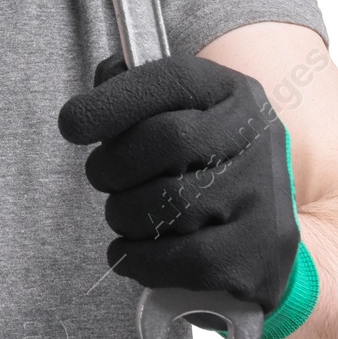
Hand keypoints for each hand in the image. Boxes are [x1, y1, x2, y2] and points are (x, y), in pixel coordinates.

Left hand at [57, 53, 299, 316]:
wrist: (262, 239)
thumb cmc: (203, 167)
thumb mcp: (181, 115)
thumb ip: (136, 94)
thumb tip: (96, 93)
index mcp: (235, 94)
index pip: (172, 79)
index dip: (115, 100)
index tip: (72, 124)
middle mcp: (261, 139)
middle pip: (167, 139)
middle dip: (114, 164)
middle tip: (101, 177)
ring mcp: (265, 200)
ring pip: (170, 203)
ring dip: (124, 214)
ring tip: (123, 214)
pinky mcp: (259, 258)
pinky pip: (183, 259)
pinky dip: (140, 259)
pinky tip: (131, 252)